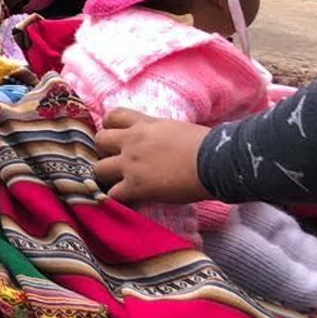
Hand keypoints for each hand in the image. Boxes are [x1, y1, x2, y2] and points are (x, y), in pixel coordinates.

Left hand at [94, 109, 210, 203]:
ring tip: (119, 183)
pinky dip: (117, 199)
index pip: (113, 116)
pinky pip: (112, 195)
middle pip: (99, 140)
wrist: (218, 162)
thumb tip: (163, 143)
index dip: (111, 127)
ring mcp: (131, 164)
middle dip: (104, 151)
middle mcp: (133, 141)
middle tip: (117, 162)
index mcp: (145, 124)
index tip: (118, 137)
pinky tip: (127, 201)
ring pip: (98, 169)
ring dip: (106, 177)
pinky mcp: (136, 187)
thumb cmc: (209, 145)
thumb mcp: (178, 129)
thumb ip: (161, 134)